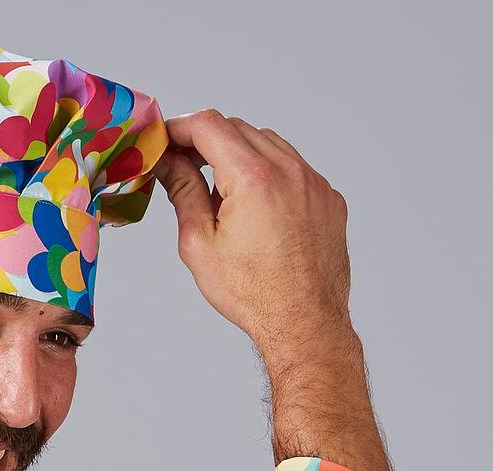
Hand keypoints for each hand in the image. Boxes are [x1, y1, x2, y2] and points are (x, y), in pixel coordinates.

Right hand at [151, 108, 352, 358]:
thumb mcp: (200, 244)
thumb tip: (168, 163)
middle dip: (206, 140)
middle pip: (239, 129)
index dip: (179, 127)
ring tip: (217, 192)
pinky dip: (267, 173)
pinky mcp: (328, 198)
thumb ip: (183, 193)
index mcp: (254, 179)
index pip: (210, 126)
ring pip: (268, 144)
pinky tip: (252, 206)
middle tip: (180, 164)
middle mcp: (290, 170)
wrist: (303, 322)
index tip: (163, 140)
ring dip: (238, 154)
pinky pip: (293, 168)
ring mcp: (314, 182)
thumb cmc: (251, 293)